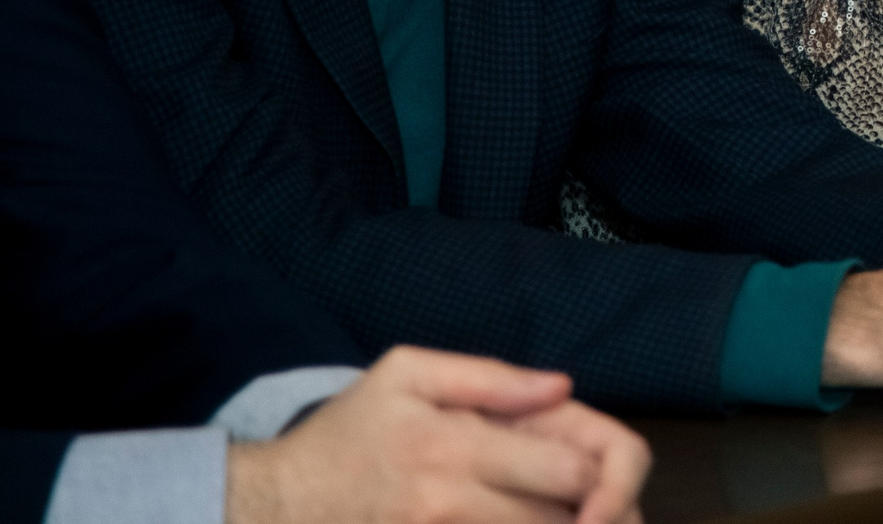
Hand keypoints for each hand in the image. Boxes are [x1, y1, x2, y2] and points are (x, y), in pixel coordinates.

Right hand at [225, 346, 647, 523]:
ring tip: (577, 517)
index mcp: (457, 443)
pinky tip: (526, 522)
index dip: (607, 477)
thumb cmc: (347, 433)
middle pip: (563, 522)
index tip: (604, 475)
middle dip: (598, 516)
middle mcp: (453, 502)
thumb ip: (489, 377)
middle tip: (605, 508)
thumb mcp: (405, 374)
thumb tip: (563, 387)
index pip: (569, 471)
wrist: (275, 504)